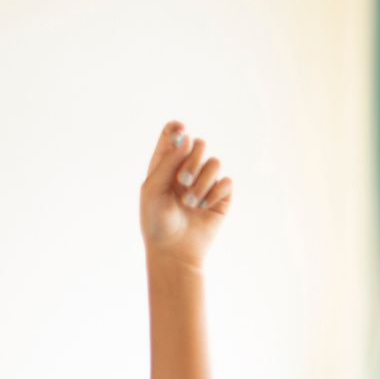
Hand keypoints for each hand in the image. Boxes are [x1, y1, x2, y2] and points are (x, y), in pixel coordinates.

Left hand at [140, 122, 232, 266]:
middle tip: (182, 179)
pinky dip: (214, 193)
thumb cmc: (156, 220)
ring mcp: (205, 183)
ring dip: (202, 182)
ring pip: (214, 163)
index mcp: (165, 165)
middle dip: (193, 160)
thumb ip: (168, 161)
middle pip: (198, 145)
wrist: (174, 249)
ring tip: (191, 203)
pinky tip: (204, 207)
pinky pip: (226, 182)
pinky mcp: (221, 197)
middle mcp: (186, 170)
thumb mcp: (153, 187)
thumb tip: (188, 138)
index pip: (173, 136)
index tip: (181, 130)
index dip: (177, 129)